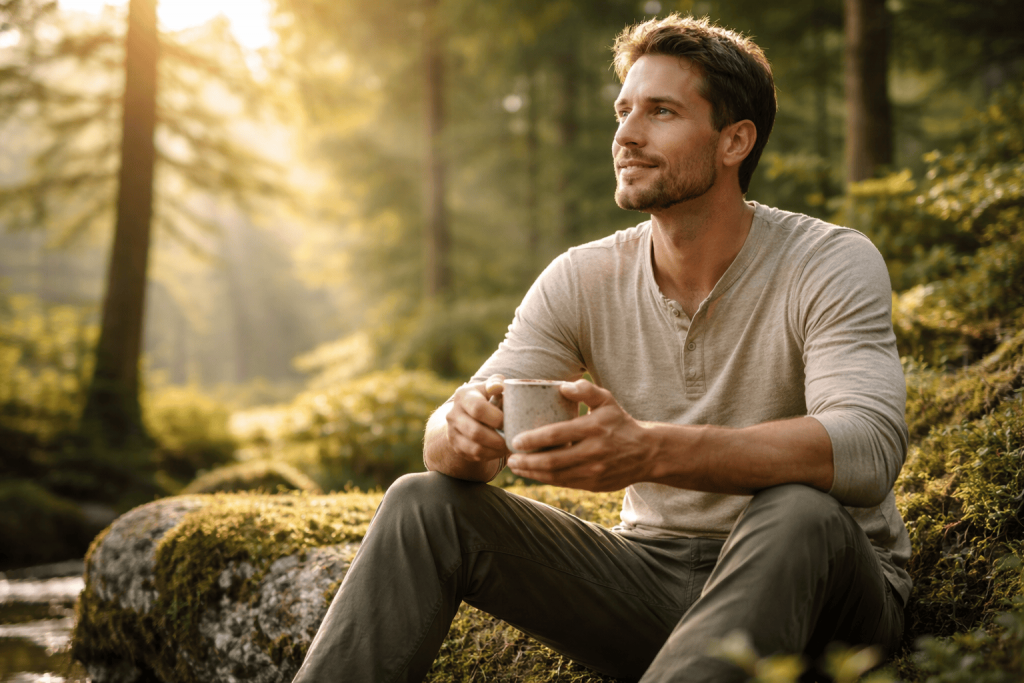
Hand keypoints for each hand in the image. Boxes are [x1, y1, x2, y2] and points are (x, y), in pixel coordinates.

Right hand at [445, 374, 508, 465]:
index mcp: (463, 395)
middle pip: (475, 432)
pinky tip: (501, 451)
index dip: (496, 418)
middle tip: (513, 439)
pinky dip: (491, 455)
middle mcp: (453, 414)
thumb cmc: (486, 397)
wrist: (466, 414)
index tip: (510, 422)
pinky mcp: (456, 446)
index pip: (478, 408)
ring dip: (496, 450)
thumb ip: (496, 383)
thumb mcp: (489, 387)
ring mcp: (452, 432)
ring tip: (509, 446)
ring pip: (475, 448)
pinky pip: (475, 456)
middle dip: (498, 438)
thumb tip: (499, 387)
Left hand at [506, 380, 656, 491]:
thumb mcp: (607, 401)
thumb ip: (586, 390)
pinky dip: (546, 480)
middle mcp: (594, 451)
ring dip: (533, 473)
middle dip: (527, 462)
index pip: (557, 435)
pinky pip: (565, 484)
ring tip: (517, 467)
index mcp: (594, 428)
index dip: (533, 440)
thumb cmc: (620, 422)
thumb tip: (563, 386)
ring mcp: (594, 470)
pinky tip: (534, 474)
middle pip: (553, 460)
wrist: (647, 452)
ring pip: (556, 476)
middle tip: (511, 458)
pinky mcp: (594, 484)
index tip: (516, 440)